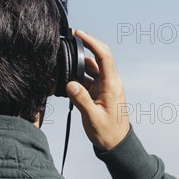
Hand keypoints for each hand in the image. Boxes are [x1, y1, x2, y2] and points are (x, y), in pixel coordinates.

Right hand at [66, 30, 129, 151]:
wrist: (116, 144)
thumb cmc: (107, 132)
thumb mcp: (92, 118)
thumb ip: (81, 100)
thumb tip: (70, 84)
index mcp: (111, 85)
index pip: (103, 56)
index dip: (92, 42)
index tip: (79, 34)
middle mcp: (110, 82)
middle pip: (98, 57)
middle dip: (85, 46)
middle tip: (70, 39)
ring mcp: (105, 86)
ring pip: (91, 68)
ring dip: (77, 64)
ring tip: (62, 63)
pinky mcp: (99, 92)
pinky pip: (88, 79)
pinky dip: (77, 76)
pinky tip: (65, 79)